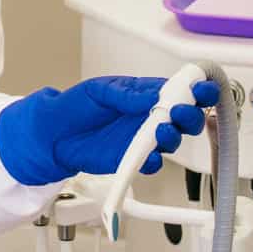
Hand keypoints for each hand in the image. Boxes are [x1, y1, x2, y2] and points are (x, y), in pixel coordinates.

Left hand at [0, 76, 219, 185]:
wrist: (50, 136)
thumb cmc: (73, 108)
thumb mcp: (97, 91)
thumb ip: (126, 94)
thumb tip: (153, 94)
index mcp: (144, 94)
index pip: (178, 90)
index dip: (195, 89)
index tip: (202, 89)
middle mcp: (148, 116)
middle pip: (184, 117)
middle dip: (190, 114)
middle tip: (182, 112)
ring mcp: (142, 139)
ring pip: (172, 139)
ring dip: (174, 136)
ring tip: (162, 131)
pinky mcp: (131, 159)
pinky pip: (151, 162)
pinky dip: (154, 160)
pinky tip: (151, 156)